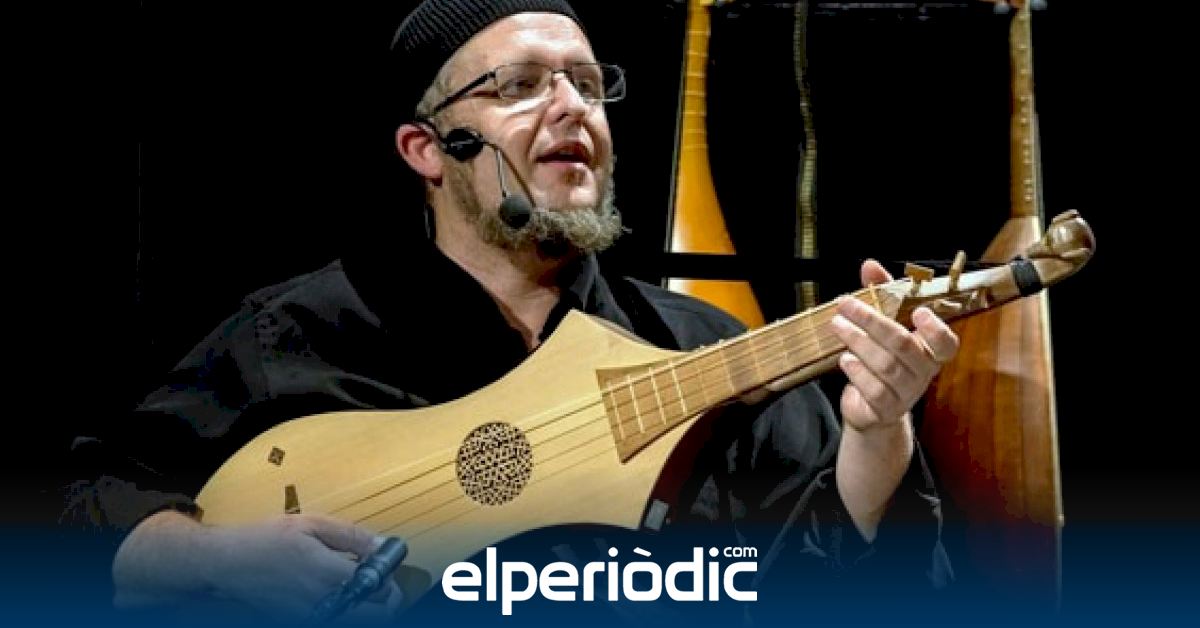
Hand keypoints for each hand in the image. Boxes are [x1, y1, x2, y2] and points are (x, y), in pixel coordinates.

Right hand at [113, 511, 404, 620]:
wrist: (226, 565)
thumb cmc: (266, 540)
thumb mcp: (312, 525)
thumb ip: (352, 536)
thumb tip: (382, 545)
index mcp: (330, 574)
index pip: (383, 589)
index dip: (391, 577)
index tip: (386, 566)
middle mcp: (324, 601)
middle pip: (377, 615)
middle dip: (386, 599)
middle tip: (379, 581)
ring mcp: (312, 616)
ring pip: (357, 619)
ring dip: (365, 605)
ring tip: (352, 584)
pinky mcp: (300, 621)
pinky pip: (334, 618)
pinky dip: (342, 608)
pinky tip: (330, 590)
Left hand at [831, 259, 958, 431]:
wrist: (871, 408)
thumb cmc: (881, 357)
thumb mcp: (883, 323)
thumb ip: (881, 293)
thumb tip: (870, 265)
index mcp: (930, 351)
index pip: (946, 344)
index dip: (936, 329)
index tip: (918, 311)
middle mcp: (923, 373)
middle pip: (903, 345)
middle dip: (872, 321)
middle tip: (846, 305)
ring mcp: (906, 394)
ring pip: (885, 366)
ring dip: (858, 342)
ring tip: (838, 326)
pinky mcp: (886, 410)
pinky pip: (873, 389)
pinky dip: (857, 371)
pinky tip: (845, 359)